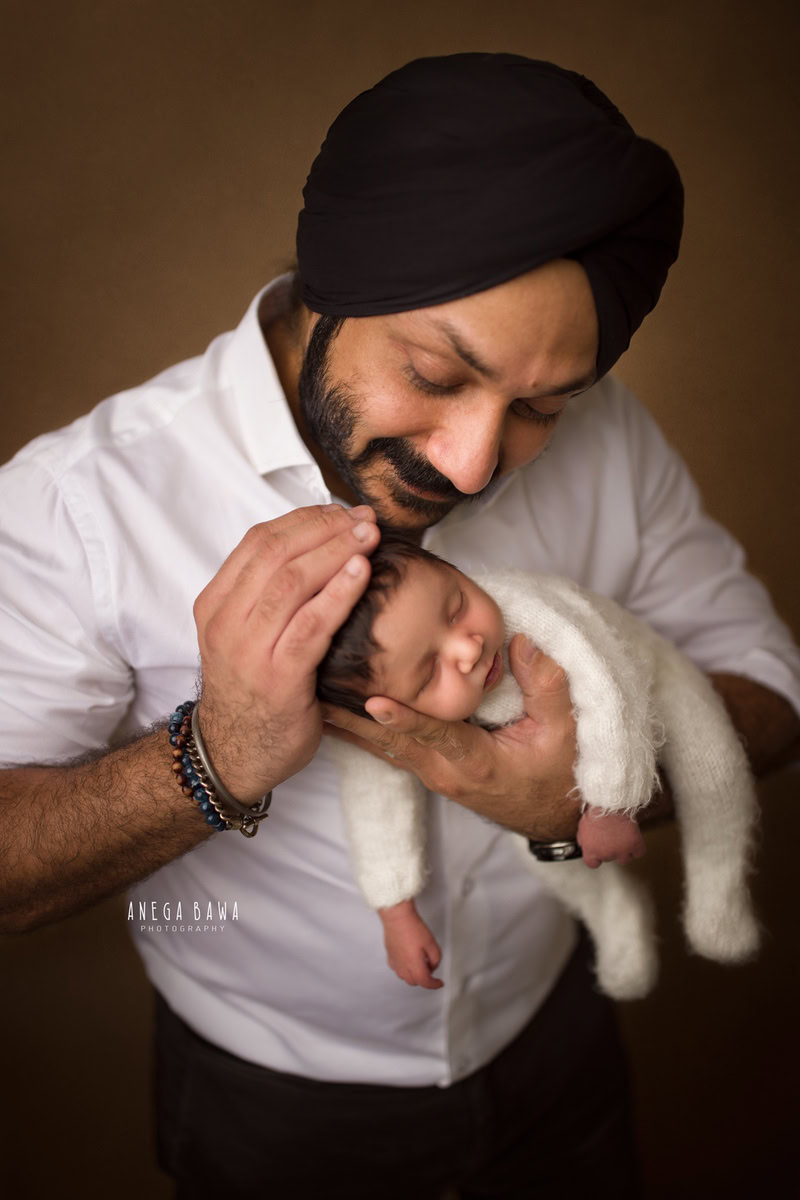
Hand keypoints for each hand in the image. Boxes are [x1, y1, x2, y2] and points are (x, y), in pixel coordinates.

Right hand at [193, 503, 378, 800]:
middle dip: (325, 528)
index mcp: (215, 604)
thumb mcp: (243, 635)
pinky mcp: (277, 677)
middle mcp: (225, 621)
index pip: (258, 541)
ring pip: (291, 581)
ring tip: (369, 537)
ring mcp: (248, 649)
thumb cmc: (251, 691)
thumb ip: (266, 597)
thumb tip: (318, 548)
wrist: (233, 755)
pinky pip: (310, 625)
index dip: (304, 518)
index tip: (340, 511)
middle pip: (276, 552)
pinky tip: (361, 573)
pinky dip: (338, 593)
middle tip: (364, 519)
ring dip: (336, 552)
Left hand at [322, 635, 580, 838]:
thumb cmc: (560, 774)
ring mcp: (432, 772)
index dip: (405, 718)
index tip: (372, 700)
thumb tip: (521, 642)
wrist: (553, 818)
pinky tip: (332, 708)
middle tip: (317, 685)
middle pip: (391, 741)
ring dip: (346, 722)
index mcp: (477, 761)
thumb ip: (546, 685)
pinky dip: (359, 728)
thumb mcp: (567, 732)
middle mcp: (444, 770)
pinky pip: (387, 747)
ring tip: (309, 691)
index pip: (436, 735)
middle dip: (352, 716)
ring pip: (381, 746)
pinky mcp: (427, 767)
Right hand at [380, 900, 443, 988]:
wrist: (397, 916)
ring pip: (404, 977)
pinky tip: (409, 960)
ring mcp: (395, 961)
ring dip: (414, 975)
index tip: (439, 983)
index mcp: (414, 965)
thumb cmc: (412, 927)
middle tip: (431, 969)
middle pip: (414, 981)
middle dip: (424, 979)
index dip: (434, 984)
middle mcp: (402, 966)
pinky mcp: (390, 955)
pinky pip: (397, 969)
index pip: (425, 982)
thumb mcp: (432, 943)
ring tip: (420, 963)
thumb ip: (436, 958)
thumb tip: (433, 966)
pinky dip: (405, 969)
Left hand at [577, 808, 646, 868]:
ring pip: (624, 859)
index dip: (596, 857)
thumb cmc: (595, 812)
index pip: (592, 864)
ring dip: (624, 850)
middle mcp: (606, 854)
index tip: (599, 851)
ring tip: (622, 837)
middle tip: (610, 836)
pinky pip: (639, 853)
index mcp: (591, 851)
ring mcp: (622, 851)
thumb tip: (583, 845)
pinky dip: (637, 848)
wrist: (609, 802)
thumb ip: (583, 839)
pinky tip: (633, 839)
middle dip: (610, 849)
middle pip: (609, 859)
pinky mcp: (634, 845)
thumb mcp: (582, 826)